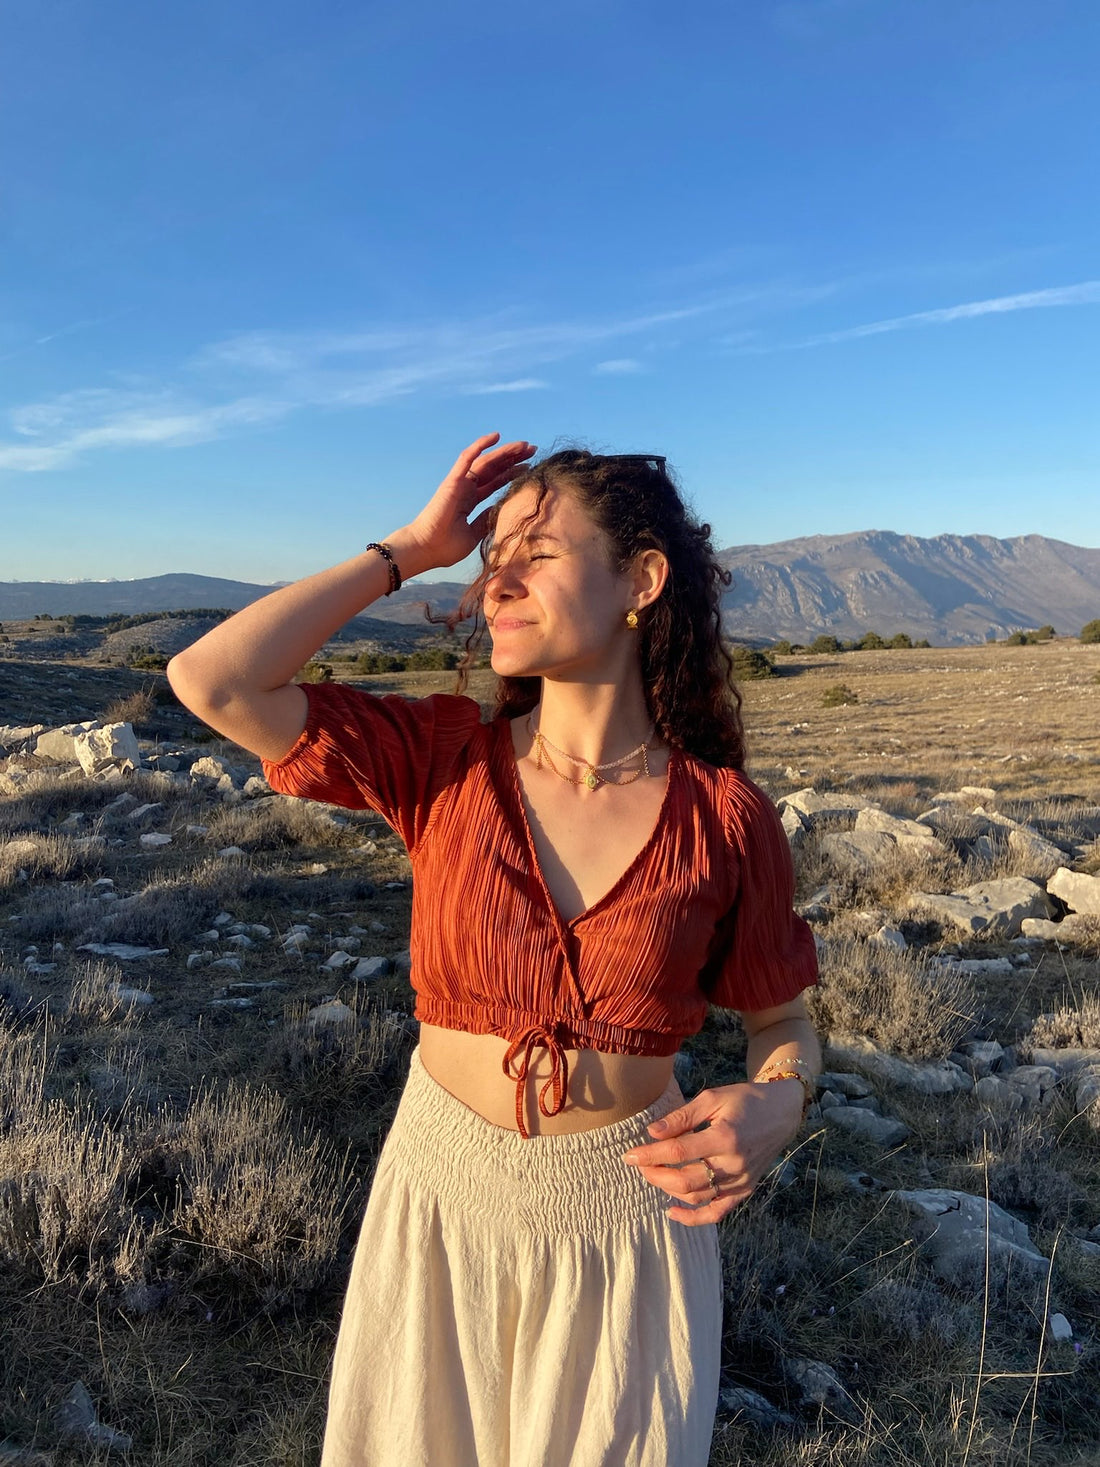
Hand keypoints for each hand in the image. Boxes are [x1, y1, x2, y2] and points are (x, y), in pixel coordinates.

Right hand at [401, 433, 536, 571]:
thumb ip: (486, 521)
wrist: (426, 549)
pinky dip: (480, 445)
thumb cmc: (445, 547)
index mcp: (469, 501)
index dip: (512, 473)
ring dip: (505, 452)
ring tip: (524, 445)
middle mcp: (465, 489)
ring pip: (486, 461)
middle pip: (494, 469)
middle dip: (513, 459)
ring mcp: (458, 483)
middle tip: (533, 449)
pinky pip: (467, 458)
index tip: (530, 467)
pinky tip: (496, 436)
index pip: (495, 483)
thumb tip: (501, 511)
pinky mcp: (452, 481)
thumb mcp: (474, 535)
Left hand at [620, 1080, 803, 1225]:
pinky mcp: (745, 1190)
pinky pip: (717, 1212)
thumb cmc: (745, 1100)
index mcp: (725, 1137)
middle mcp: (733, 1164)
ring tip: (654, 1175)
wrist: (782, 1113)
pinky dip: (693, 1217)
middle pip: (684, 1180)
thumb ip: (682, 1117)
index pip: (678, 1152)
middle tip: (640, 1165)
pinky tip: (672, 1211)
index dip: (650, 1155)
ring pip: (696, 1196)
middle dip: (655, 1175)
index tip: (629, 1156)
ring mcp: (741, 1181)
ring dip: (669, 1190)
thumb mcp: (712, 1098)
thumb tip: (652, 1133)